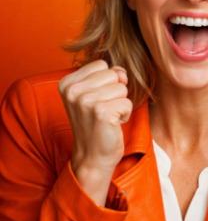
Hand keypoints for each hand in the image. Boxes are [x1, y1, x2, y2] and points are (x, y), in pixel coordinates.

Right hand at [58, 60, 132, 205]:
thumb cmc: (96, 123)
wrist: (92, 155)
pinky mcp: (101, 112)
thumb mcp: (96, 94)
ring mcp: (85, 101)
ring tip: (107, 117)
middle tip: (103, 110)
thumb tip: (122, 73)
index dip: (107, 82)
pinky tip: (112, 125)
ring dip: (120, 104)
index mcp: (67, 82)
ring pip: (122, 88)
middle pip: (113, 74)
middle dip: (115, 92)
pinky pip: (127, 103)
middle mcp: (72, 90)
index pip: (102, 64)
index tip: (97, 100)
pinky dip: (125, 115)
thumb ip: (109, 76)